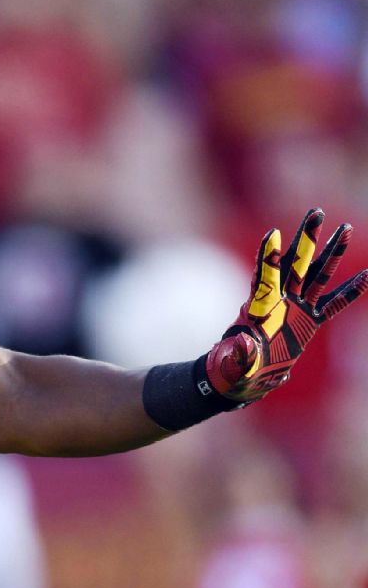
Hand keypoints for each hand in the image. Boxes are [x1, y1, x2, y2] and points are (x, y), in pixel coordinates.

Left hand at [205, 208, 367, 403]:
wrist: (243, 376)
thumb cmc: (233, 367)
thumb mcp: (236, 361)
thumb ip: (241, 353)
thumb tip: (244, 345)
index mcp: (259, 306)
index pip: (264, 275)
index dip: (267, 256)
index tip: (272, 233)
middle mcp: (280, 300)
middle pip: (296, 263)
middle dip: (307, 238)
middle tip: (316, 211)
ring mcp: (296, 308)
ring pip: (318, 275)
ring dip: (332, 254)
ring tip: (346, 229)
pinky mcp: (309, 322)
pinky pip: (333, 304)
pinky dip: (350, 292)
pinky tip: (367, 277)